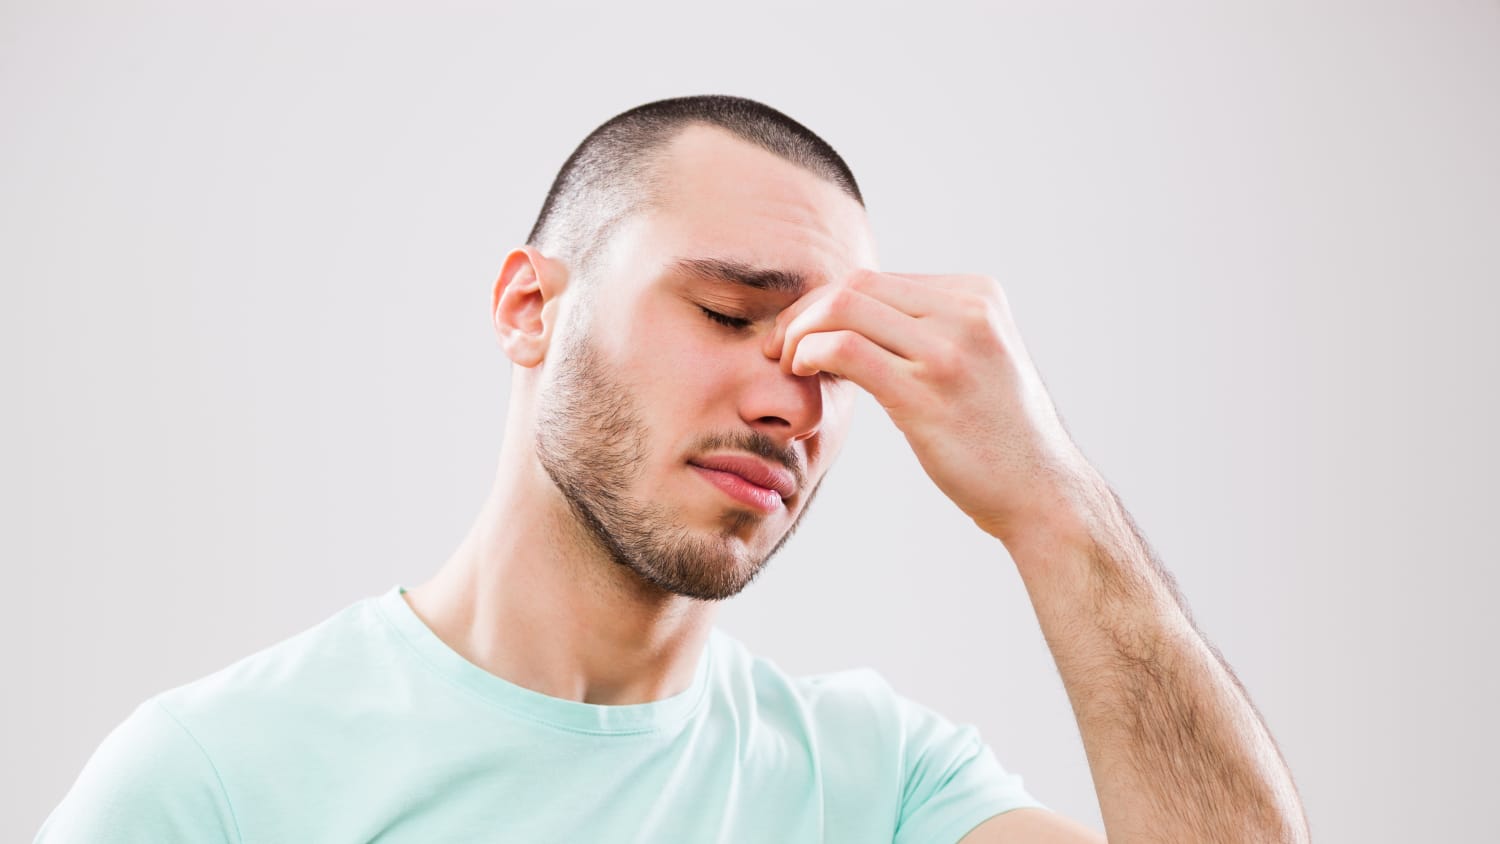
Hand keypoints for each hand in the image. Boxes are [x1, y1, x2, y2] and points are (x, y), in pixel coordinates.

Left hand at [765, 269, 1095, 543]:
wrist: (1042, 493)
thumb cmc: (1000, 436)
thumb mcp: (977, 359)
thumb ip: (932, 329)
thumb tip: (861, 316)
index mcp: (978, 295)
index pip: (877, 279)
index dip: (826, 303)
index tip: (801, 333)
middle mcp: (967, 312)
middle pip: (856, 286)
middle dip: (805, 311)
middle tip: (779, 346)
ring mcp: (948, 350)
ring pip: (845, 309)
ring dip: (800, 331)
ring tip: (787, 362)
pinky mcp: (927, 392)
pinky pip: (847, 350)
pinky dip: (811, 353)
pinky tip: (803, 375)